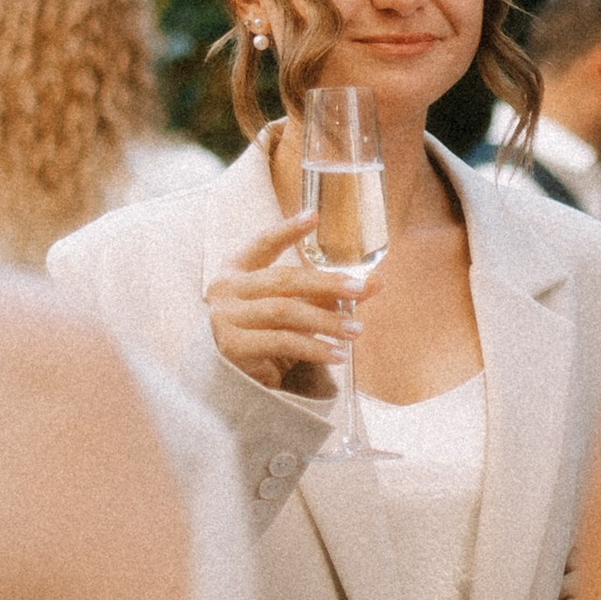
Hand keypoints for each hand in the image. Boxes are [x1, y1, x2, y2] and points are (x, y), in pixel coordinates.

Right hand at [206, 205, 373, 396]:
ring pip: (284, 311)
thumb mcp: (295, 309)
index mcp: (236, 271)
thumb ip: (327, 294)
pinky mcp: (233, 347)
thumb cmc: (265, 337)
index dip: (287, 230)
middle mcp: (225, 290)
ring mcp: (225, 318)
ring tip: (355, 330)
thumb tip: (375, 282)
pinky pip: (282, 341)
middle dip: (325, 283)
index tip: (315, 216)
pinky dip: (314, 348)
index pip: (262, 244)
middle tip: (359, 289)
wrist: (232, 383)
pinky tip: (337, 354)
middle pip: (283, 279)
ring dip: (325, 320)